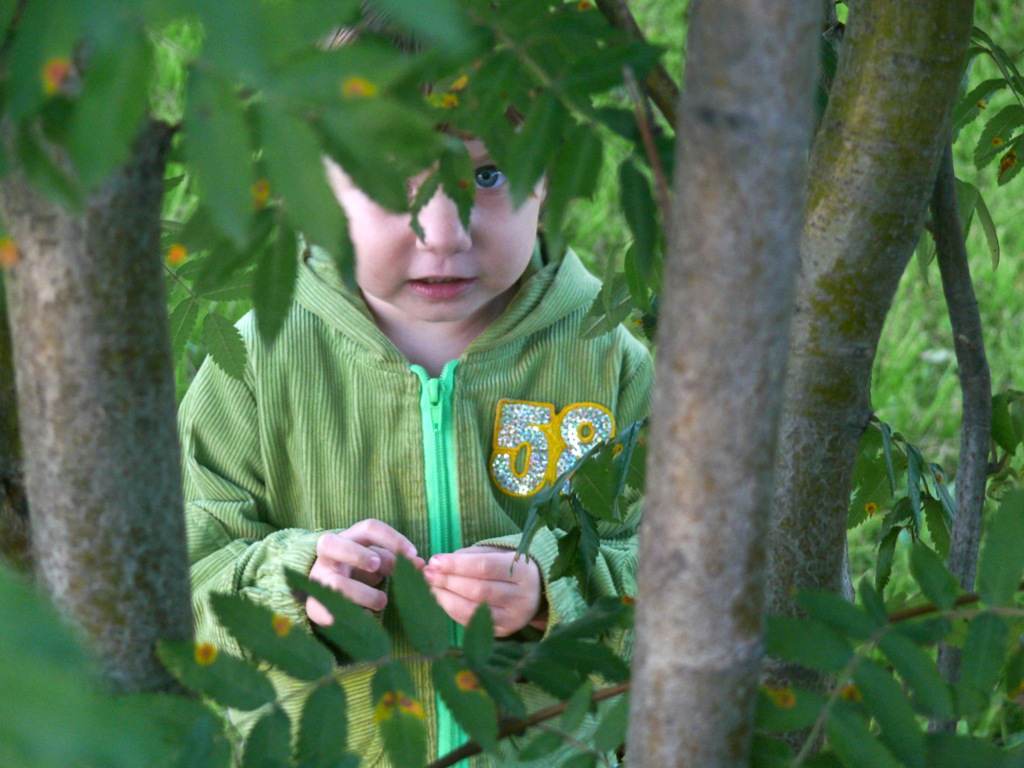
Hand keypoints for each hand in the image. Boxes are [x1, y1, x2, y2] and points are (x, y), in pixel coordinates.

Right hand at [306, 519, 422, 624]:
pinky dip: (349, 615)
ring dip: (362, 593)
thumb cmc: (360, 571)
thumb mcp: (377, 561)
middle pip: (331, 543)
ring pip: (335, 583)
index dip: (391, 538)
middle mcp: (328, 555)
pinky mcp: (314, 605)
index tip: (412, 554)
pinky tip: (366, 618)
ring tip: (382, 601)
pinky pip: (327, 611)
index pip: (368, 528)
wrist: (330, 595)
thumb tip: (419, 564)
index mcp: (349, 538)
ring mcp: (318, 580)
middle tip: (377, 567)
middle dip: (357, 555)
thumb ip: (394, 561)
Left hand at [423, 546, 545, 636]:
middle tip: (427, 574)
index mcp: (523, 570)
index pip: (485, 567)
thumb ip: (469, 556)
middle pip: (479, 590)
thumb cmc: (509, 566)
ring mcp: (514, 618)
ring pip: (474, 610)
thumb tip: (438, 565)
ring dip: (446, 598)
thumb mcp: (496, 553)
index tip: (434, 561)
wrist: (536, 591)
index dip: (457, 565)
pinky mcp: (505, 633)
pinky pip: (472, 624)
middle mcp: (522, 597)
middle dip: (448, 581)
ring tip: (430, 586)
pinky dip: (453, 611)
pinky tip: (441, 599)